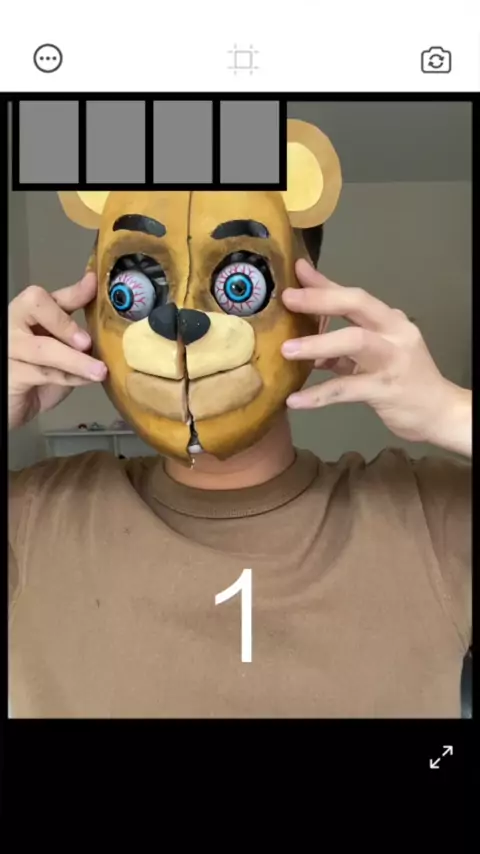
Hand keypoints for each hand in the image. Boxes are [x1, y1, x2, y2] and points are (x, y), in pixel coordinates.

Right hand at [8, 273, 106, 429]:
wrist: (17, 406)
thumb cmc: (38, 375)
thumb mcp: (62, 349)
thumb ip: (78, 330)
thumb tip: (106, 313)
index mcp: (27, 313)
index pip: (48, 294)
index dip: (73, 291)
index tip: (93, 285)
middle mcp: (13, 323)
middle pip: (35, 305)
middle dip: (65, 321)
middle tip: (87, 342)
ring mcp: (9, 348)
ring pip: (44, 347)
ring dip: (76, 360)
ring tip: (100, 370)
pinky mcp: (11, 375)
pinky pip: (42, 373)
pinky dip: (69, 378)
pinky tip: (86, 380)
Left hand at [281, 260, 467, 448]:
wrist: (438, 411)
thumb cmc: (404, 379)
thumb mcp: (375, 352)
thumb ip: (343, 339)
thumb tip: (305, 332)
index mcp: (390, 321)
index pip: (354, 296)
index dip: (324, 284)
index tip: (296, 271)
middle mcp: (393, 333)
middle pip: (357, 306)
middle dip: (320, 300)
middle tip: (288, 300)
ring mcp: (391, 360)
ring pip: (354, 342)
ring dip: (318, 344)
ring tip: (286, 350)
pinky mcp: (385, 390)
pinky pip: (346, 390)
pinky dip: (318, 395)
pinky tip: (294, 400)